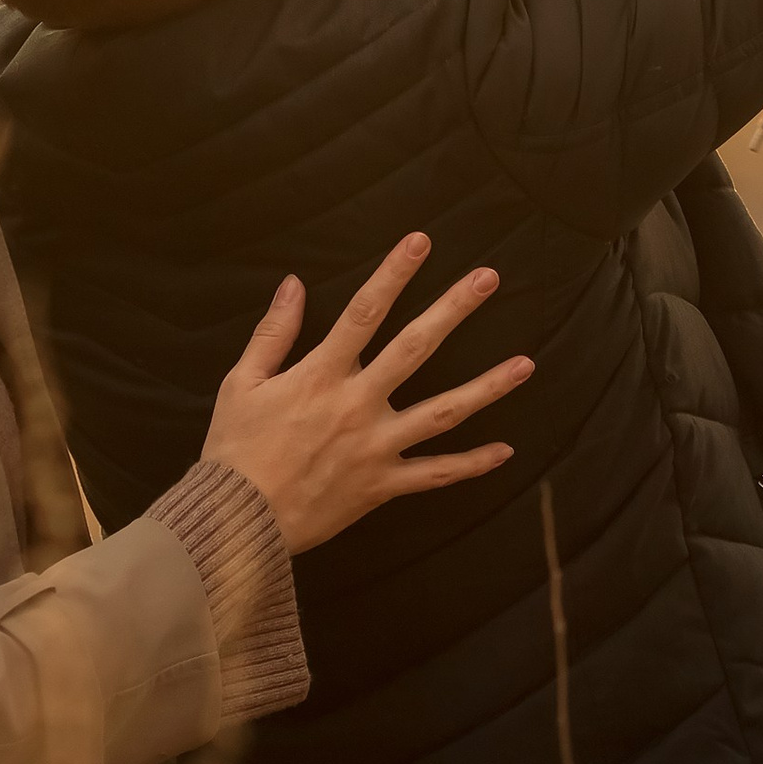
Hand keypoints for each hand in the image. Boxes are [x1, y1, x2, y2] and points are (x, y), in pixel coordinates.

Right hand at [200, 233, 531, 553]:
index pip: (364, 312)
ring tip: (526, 364)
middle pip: (415, 349)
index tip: (420, 241)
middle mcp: (357, 405)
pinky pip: (434, 475)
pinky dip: (471, 465)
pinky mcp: (381, 486)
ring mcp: (376, 448)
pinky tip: (505, 450)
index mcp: (321, 375)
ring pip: (442, 413)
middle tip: (488, 279)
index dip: (393, 274)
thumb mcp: (242, 383)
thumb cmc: (235, 450)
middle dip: (453, 309)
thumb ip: (274, 332)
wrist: (239, 522)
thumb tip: (294, 283)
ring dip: (486, 387)